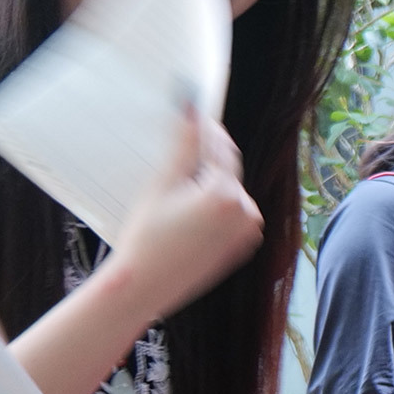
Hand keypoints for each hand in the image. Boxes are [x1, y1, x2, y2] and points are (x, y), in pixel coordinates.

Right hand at [106, 103, 263, 327]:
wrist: (146, 285)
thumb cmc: (146, 237)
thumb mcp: (161, 186)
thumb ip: (182, 147)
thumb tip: (192, 111)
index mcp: (226, 195)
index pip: (220, 148)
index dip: (206, 127)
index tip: (194, 108)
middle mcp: (246, 213)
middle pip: (227, 169)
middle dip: (207, 153)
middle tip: (185, 133)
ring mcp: (247, 232)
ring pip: (229, 190)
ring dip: (210, 179)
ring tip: (180, 176)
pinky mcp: (242, 245)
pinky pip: (232, 213)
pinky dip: (215, 203)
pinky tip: (188, 205)